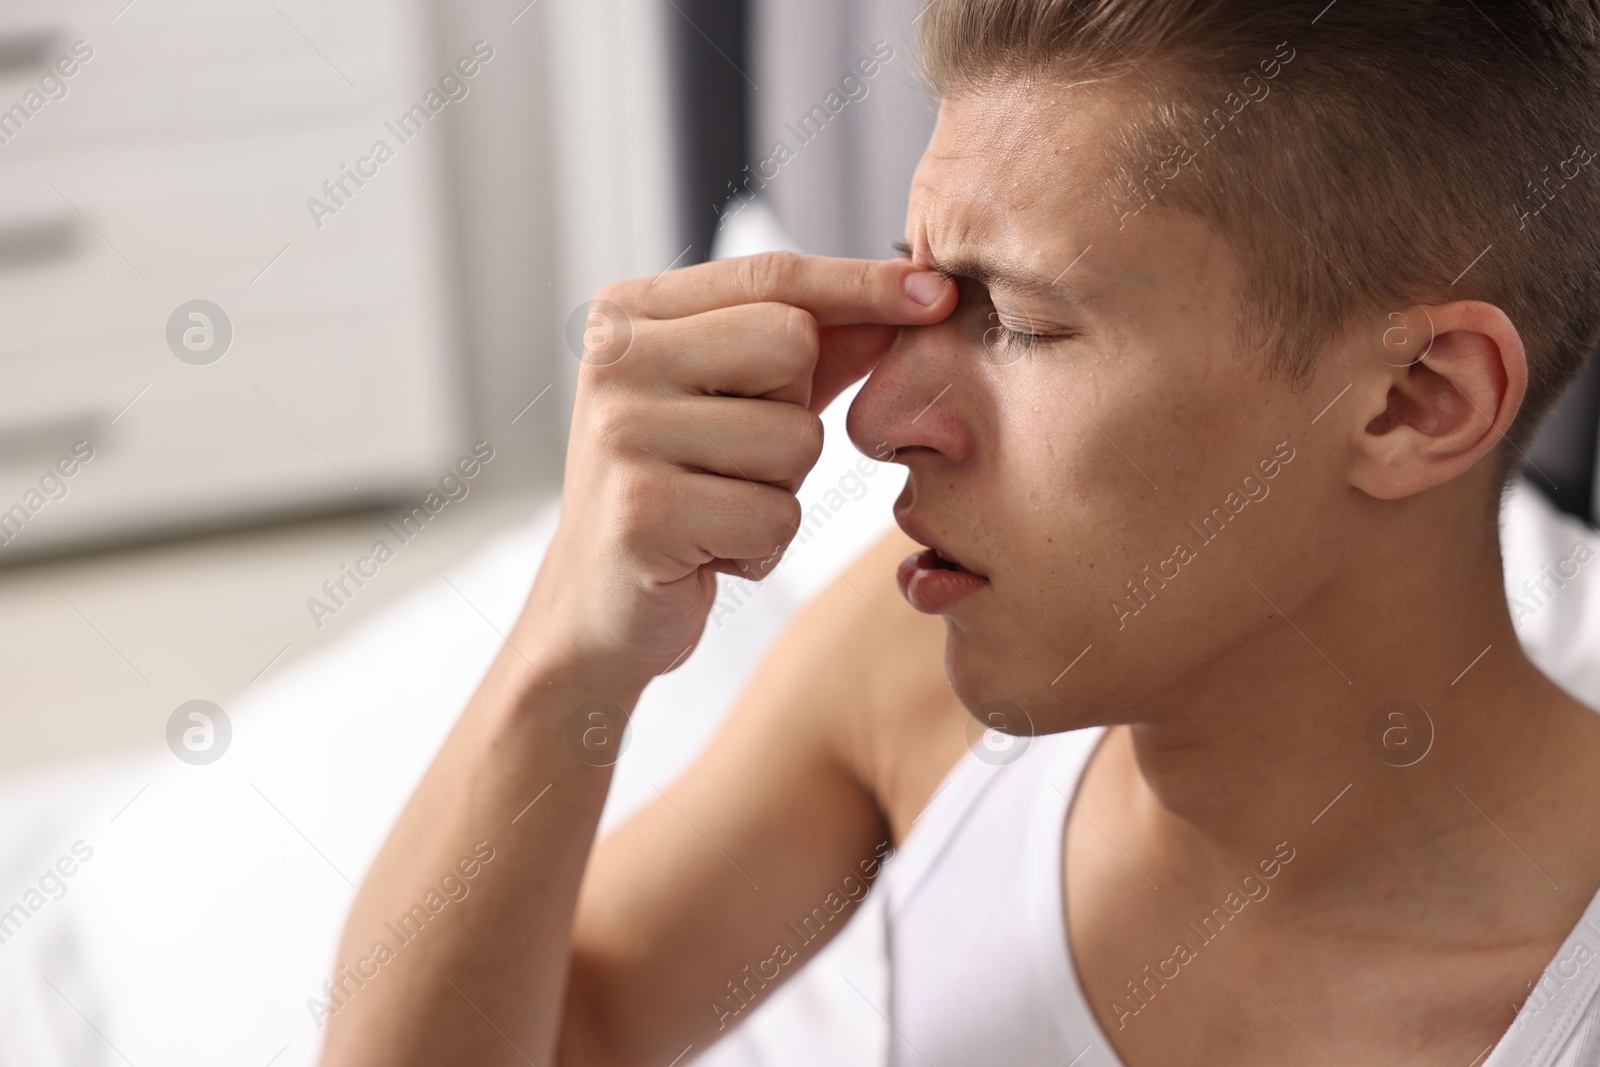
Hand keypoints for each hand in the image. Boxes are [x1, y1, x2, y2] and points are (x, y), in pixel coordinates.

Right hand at [521, 251, 954, 690]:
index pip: (771, 277)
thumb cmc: (682, 490)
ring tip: (719, 507)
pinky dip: (763, 545)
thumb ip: (819, 346)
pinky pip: (776, 514)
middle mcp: (615, 361)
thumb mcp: (743, 403)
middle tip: (736, 458)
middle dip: (796, 409)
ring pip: (795, 437)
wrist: (598, 605)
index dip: (860, 283)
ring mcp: (622, 433)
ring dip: (780, 488)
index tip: (936, 292)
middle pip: (791, 342)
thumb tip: (916, 296)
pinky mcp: (642, 511)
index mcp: (630, 316)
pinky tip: (711, 552)